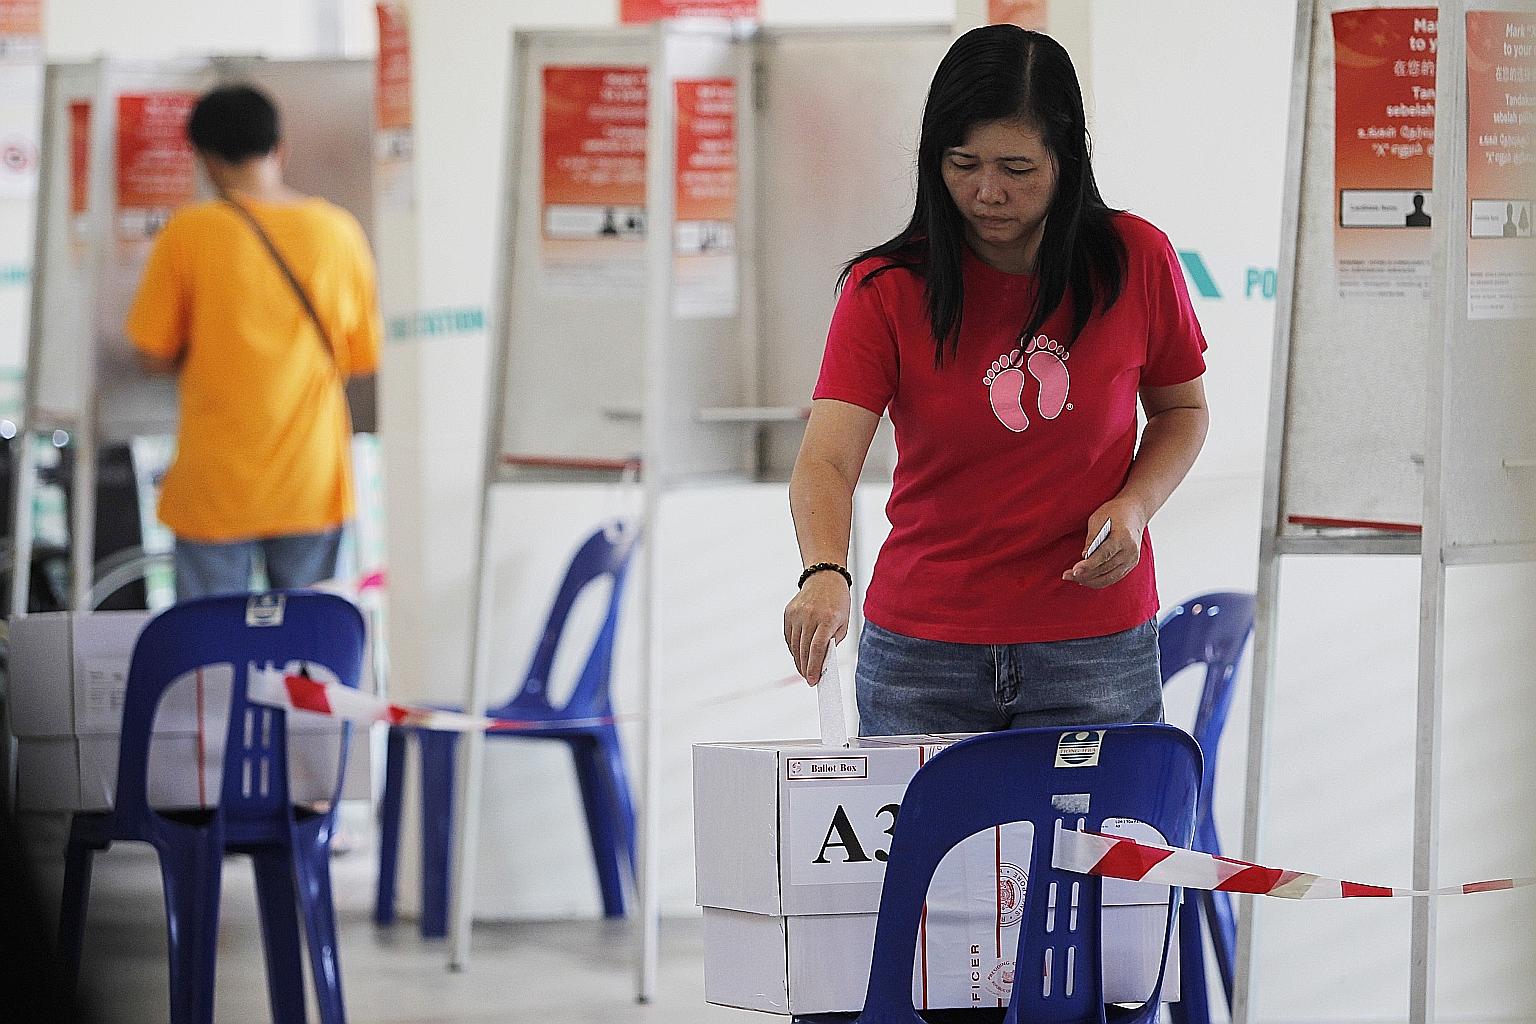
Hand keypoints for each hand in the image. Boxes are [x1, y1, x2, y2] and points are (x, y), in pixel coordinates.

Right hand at [783, 570, 850, 684]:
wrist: (824, 578)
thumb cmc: (838, 602)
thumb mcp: (843, 622)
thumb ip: (833, 642)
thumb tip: (822, 662)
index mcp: (827, 618)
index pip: (817, 648)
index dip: (814, 667)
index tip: (813, 681)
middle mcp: (810, 616)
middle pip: (804, 649)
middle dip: (806, 668)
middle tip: (810, 679)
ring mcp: (797, 614)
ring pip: (795, 645)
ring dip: (799, 660)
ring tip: (804, 670)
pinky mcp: (788, 613)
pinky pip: (789, 636)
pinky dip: (793, 648)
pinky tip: (799, 655)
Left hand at [1062, 498, 1147, 588]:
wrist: (1135, 511)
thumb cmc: (1114, 512)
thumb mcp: (1098, 519)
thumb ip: (1092, 539)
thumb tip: (1084, 556)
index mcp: (1123, 537)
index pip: (1104, 555)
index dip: (1088, 565)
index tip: (1074, 571)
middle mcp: (1130, 551)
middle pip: (1105, 569)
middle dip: (1084, 575)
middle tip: (1066, 575)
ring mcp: (1132, 560)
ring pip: (1109, 578)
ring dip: (1089, 581)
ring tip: (1073, 578)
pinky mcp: (1131, 565)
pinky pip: (1113, 578)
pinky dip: (1099, 580)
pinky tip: (1086, 579)